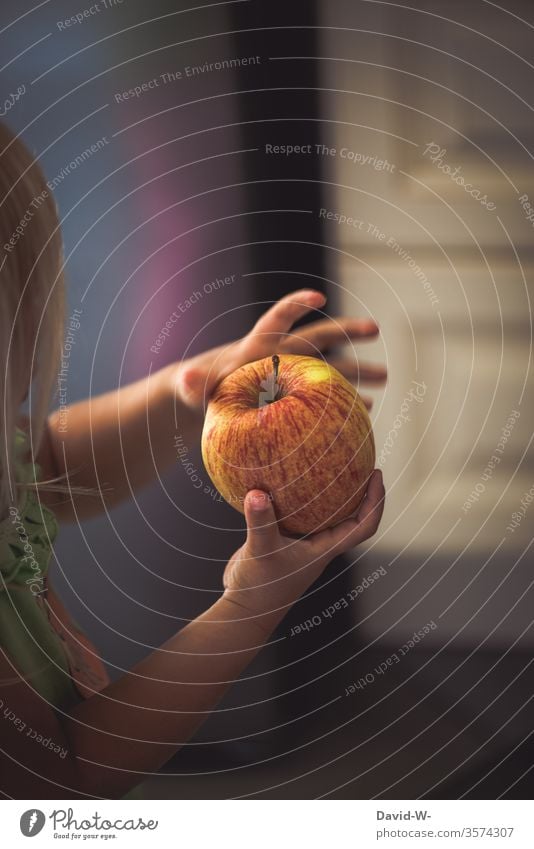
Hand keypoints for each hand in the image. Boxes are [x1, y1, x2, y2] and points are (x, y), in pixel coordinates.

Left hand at [175, 289, 385, 412]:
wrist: (211, 400)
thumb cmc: (202, 390)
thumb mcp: (195, 388)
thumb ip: (193, 384)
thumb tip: (186, 381)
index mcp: (259, 345)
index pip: (278, 319)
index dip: (295, 305)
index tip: (318, 295)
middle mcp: (283, 353)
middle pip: (319, 337)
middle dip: (347, 330)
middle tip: (375, 328)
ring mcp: (295, 373)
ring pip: (332, 367)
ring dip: (359, 369)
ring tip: (386, 376)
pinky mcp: (299, 395)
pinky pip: (328, 395)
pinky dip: (346, 401)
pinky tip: (365, 410)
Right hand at [222, 470, 384, 629]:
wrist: (242, 610)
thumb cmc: (258, 589)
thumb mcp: (260, 551)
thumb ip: (261, 522)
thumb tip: (257, 493)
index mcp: (325, 549)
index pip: (363, 526)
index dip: (376, 501)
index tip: (376, 474)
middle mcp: (318, 545)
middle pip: (351, 516)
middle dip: (359, 489)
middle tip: (358, 461)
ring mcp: (301, 544)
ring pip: (324, 514)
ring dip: (330, 492)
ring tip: (328, 464)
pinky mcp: (282, 540)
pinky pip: (297, 514)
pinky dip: (296, 497)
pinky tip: (282, 480)